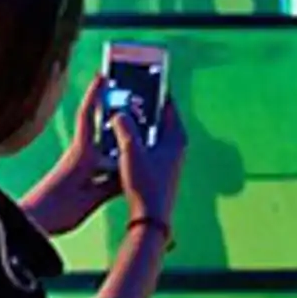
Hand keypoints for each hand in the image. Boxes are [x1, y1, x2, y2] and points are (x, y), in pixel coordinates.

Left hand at [18, 83, 117, 235]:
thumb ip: (110, 185)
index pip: (88, 116)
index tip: (103, 74)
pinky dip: (111, 163)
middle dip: (111, 115)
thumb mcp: (90, 198)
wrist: (33, 223)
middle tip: (132, 103)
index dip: (95, 94)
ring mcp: (75, 167)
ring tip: (136, 138)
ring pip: (100, 149)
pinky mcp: (73, 179)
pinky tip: (122, 170)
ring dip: (114, 143)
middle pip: (97, 130)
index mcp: (81, 154)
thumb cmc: (57, 209)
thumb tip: (130, 173)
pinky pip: (98, 165)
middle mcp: (78, 156)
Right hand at [114, 100, 186, 232]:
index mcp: (176, 137)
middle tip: (128, 96)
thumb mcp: (131, 151)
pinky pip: (150, 146)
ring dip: (140, 125)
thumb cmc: (146, 184)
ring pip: (154, 133)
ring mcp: (170, 159)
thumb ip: (124, 127)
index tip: (144, 79)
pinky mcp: (162, 170)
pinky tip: (123, 142)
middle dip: (145, 108)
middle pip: (161, 118)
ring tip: (122, 116)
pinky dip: (139, 140)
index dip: (156, 91)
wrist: (150, 218)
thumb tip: (119, 113)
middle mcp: (177, 147)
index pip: (168, 105)